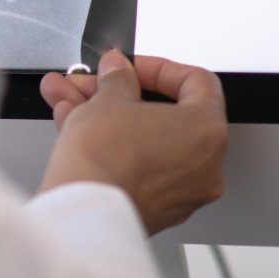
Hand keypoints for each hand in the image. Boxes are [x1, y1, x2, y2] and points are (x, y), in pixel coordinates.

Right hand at [37, 50, 227, 234]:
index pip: (196, 83)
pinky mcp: (157, 208)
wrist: (85, 210)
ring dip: (105, 117)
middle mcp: (205, 165)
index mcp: (207, 131)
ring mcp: (182, 191)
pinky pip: (137, 166)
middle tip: (94, 83)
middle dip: (118, 94)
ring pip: (144, 140)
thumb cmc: (106, 160)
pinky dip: (112, 147)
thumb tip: (118, 71)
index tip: (130, 67)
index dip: (158, 68)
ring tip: (71, 105)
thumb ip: (118, 77)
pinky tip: (77, 131)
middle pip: (163, 113)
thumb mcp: (109, 98)